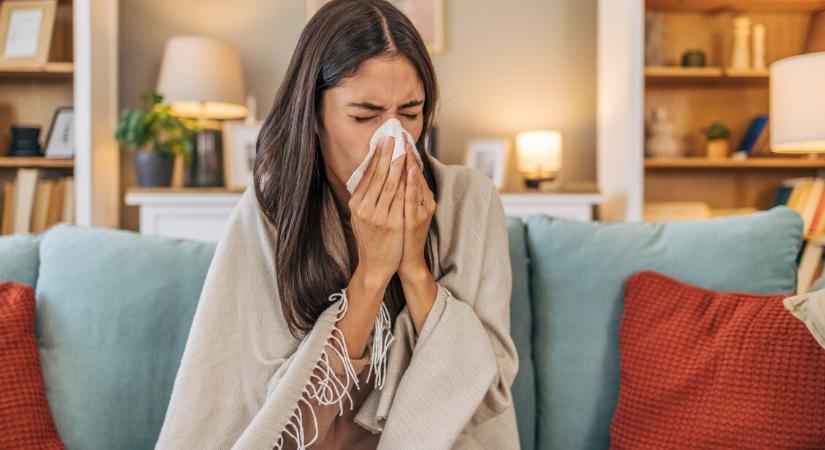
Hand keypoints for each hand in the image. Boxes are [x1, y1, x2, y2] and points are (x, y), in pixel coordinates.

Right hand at [348, 136, 406, 290]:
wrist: (375, 265)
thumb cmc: (370, 240)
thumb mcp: (360, 217)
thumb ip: (363, 198)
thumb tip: (367, 174)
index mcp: (356, 204)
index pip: (367, 175)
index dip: (375, 157)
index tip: (381, 141)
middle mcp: (365, 208)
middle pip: (378, 175)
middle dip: (386, 154)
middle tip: (392, 136)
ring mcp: (379, 216)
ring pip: (391, 183)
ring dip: (398, 163)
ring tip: (403, 147)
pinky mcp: (392, 223)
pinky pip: (401, 198)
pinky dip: (406, 181)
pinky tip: (411, 169)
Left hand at [398, 135, 435, 282]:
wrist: (404, 261)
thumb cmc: (401, 236)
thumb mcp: (402, 211)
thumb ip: (401, 193)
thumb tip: (392, 173)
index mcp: (423, 199)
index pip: (414, 172)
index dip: (408, 154)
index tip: (401, 136)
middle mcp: (425, 203)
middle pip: (416, 174)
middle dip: (408, 153)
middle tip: (402, 133)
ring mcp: (422, 211)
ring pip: (416, 183)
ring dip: (411, 162)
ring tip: (407, 145)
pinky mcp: (416, 220)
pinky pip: (413, 197)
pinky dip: (412, 182)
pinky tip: (410, 169)